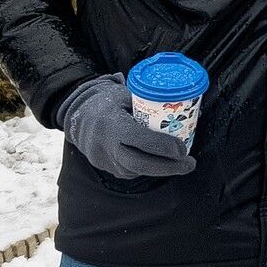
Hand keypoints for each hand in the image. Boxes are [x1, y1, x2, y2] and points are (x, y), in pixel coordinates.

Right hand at [57, 74, 196, 179]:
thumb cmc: (108, 100)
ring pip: (135, 170)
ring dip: (161, 169)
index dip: (163, 147)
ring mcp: (102, 159)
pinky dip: (147, 168)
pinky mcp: (103, 166)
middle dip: (168, 167)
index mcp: (110, 123)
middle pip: (139, 164)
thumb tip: (186, 110)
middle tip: (189, 163)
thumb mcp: (127, 96)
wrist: (77, 113)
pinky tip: (161, 162)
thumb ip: (149, 106)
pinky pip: (129, 171)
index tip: (183, 149)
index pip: (139, 140)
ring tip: (181, 163)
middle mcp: (104, 145)